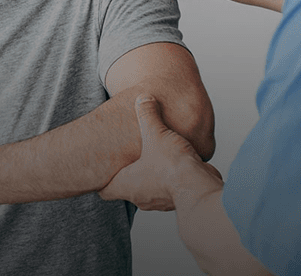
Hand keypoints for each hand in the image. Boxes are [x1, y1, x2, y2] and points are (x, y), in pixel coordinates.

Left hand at [100, 96, 222, 210]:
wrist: (200, 187)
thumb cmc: (171, 167)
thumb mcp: (155, 133)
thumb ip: (147, 115)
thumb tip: (144, 99)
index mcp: (126, 185)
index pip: (104, 190)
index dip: (101, 180)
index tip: (103, 169)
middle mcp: (140, 197)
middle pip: (126, 189)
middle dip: (126, 174)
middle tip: (127, 158)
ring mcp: (159, 201)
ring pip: (148, 190)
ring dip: (149, 176)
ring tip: (152, 158)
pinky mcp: (177, 198)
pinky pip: (167, 189)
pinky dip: (168, 179)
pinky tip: (173, 165)